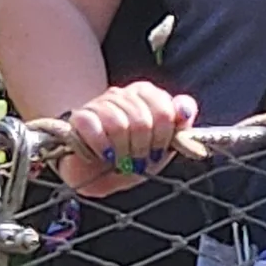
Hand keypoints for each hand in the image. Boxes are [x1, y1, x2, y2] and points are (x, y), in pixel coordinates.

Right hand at [57, 81, 196, 195]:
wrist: (94, 172)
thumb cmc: (130, 156)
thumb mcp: (161, 146)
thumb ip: (179, 125)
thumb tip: (185, 110)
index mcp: (146, 94)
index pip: (164, 110)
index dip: (163, 137)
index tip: (158, 151)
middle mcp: (122, 94)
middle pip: (142, 121)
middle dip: (142, 149)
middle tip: (138, 161)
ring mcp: (99, 104)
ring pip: (119, 125)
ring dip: (122, 152)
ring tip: (120, 161)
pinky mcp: (79, 117)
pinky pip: (93, 128)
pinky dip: (102, 147)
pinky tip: (105, 155)